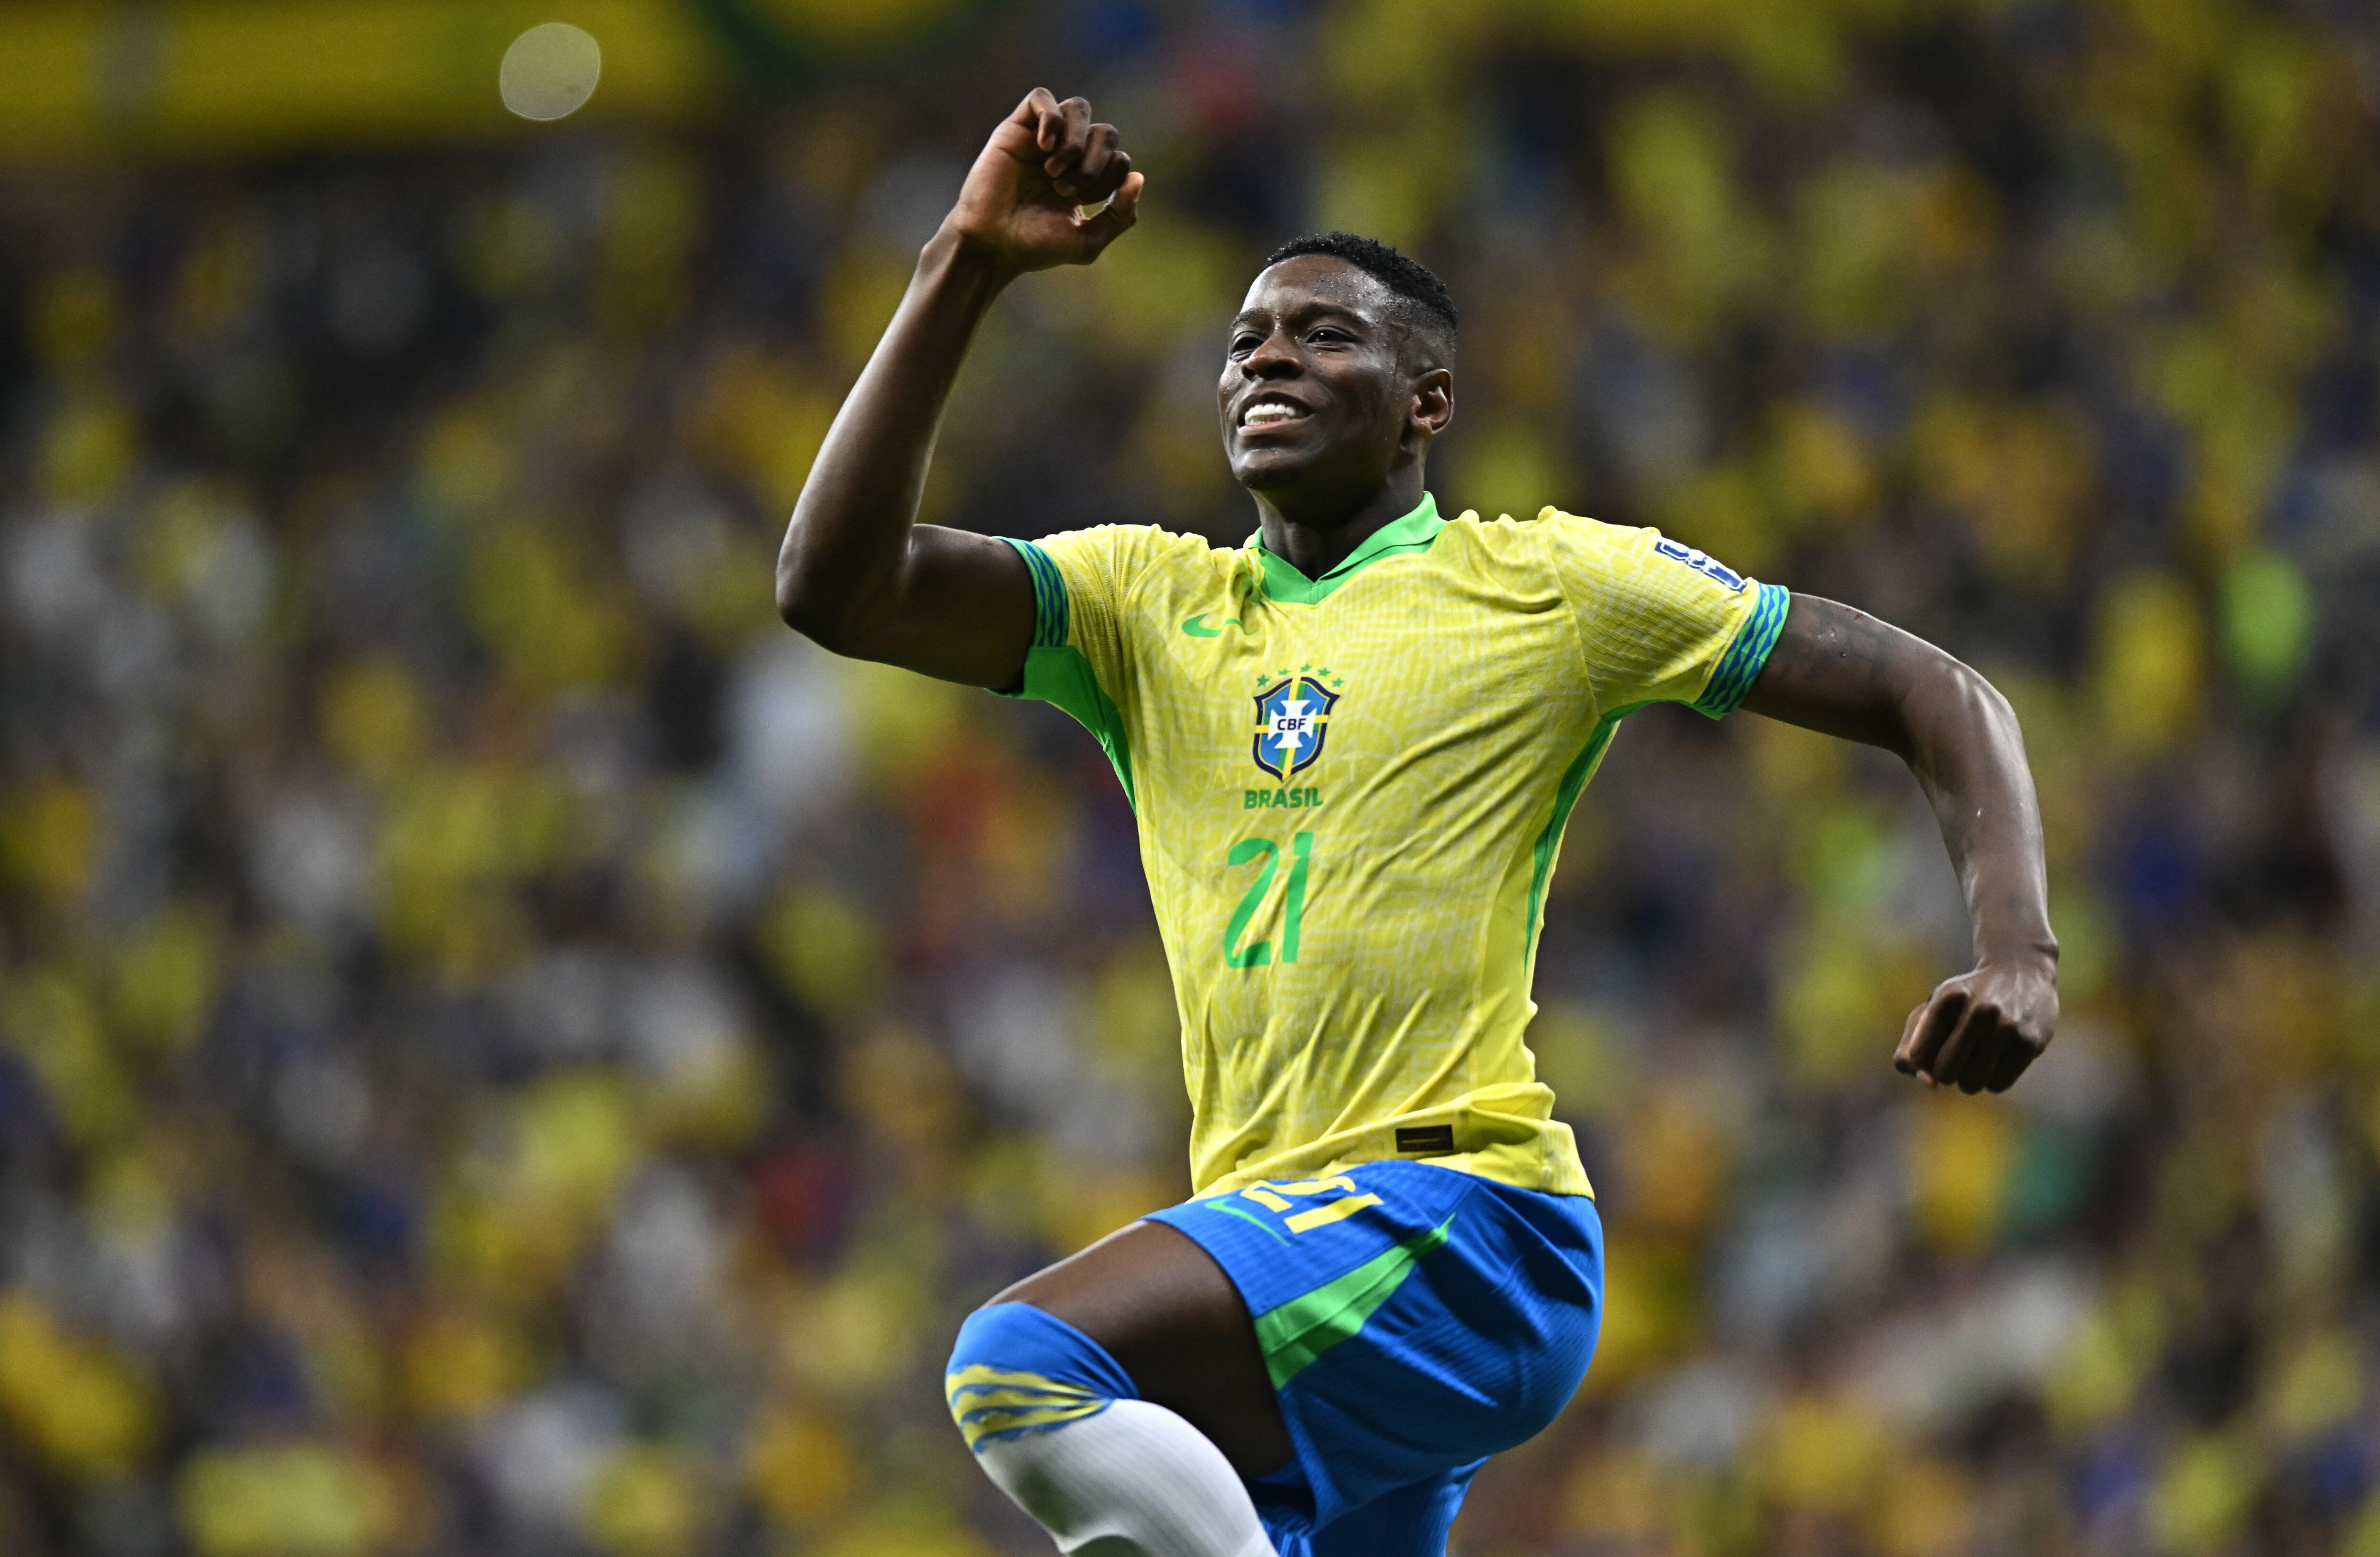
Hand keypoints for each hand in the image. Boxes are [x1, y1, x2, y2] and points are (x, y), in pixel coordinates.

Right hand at [941, 89, 1143, 275]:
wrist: (992, 244)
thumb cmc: (1035, 245)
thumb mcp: (1088, 241)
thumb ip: (1121, 216)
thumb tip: (1138, 177)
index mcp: (1087, 178)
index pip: (1119, 158)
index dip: (1110, 176)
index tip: (1082, 201)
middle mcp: (1068, 154)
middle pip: (1105, 132)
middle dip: (1096, 162)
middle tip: (1066, 188)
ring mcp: (1041, 138)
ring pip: (1079, 108)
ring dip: (1075, 141)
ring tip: (1053, 171)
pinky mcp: (1015, 128)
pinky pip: (1041, 98)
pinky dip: (1050, 118)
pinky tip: (1043, 147)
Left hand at [1894, 956, 2056, 1093]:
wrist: (2021, 972)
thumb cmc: (1965, 998)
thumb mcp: (1933, 1008)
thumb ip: (1910, 1046)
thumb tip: (1928, 1084)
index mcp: (1948, 998)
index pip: (1918, 1056)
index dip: (1925, 1058)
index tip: (1936, 1045)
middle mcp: (1978, 1009)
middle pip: (1944, 1073)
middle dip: (1947, 1071)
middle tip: (1959, 1054)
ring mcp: (2007, 1026)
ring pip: (1971, 1083)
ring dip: (1970, 1079)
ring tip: (1978, 1056)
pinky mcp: (2029, 1042)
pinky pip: (1997, 1085)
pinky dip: (1993, 1080)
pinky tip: (1999, 1058)